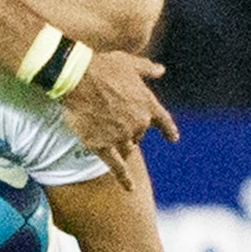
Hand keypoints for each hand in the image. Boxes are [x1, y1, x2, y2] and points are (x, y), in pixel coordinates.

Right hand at [61, 51, 178, 188]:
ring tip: (107, 136)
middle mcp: (138, 123)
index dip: (168, 131)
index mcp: (148, 104)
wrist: (77, 77)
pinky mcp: (102, 146)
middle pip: (139, 136)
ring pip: (127, 149)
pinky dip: (124, 178)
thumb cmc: (103, 66)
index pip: (164, 122)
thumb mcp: (130, 64)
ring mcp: (121, 136)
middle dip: (129, 131)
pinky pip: (117, 167)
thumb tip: (161, 70)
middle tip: (113, 120)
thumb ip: (147, 69)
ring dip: (121, 145)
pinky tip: (129, 188)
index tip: (172, 139)